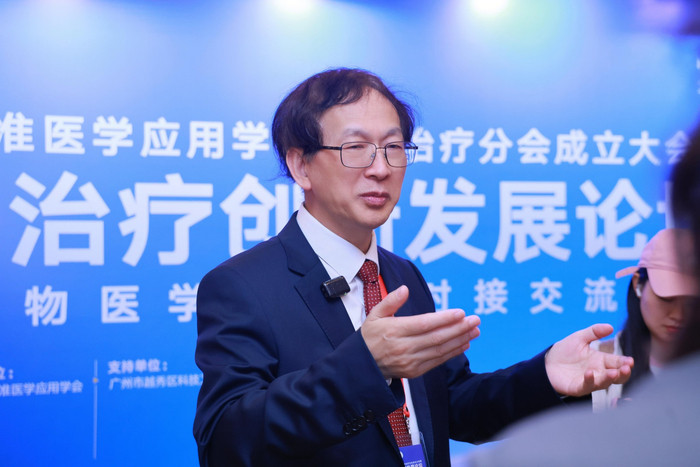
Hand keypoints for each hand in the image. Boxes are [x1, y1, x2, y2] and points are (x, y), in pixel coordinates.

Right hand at [360, 285, 480, 379]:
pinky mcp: (415, 371)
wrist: (362, 366)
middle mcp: (403, 347)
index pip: (424, 324)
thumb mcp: (375, 314)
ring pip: (440, 350)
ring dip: (460, 340)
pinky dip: (452, 352)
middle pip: (436, 337)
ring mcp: (410, 361)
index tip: (461, 312)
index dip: (444, 319)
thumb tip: (405, 289)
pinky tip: (464, 343)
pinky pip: (437, 361)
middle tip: (475, 320)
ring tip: (475, 330)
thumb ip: (390, 301)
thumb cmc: (370, 336)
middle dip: (459, 328)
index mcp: (394, 330)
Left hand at [545, 324, 633, 396]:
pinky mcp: (577, 388)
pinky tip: (590, 373)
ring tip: (614, 372)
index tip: (630, 361)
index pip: (617, 362)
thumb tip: (610, 326)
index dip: (625, 362)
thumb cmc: (564, 351)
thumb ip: (594, 332)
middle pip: (615, 376)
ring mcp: (589, 381)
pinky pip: (586, 386)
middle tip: (627, 368)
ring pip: (604, 383)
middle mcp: (598, 372)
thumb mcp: (579, 338)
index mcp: (600, 360)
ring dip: (609, 378)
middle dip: (623, 373)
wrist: (545, 362)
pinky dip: (589, 381)